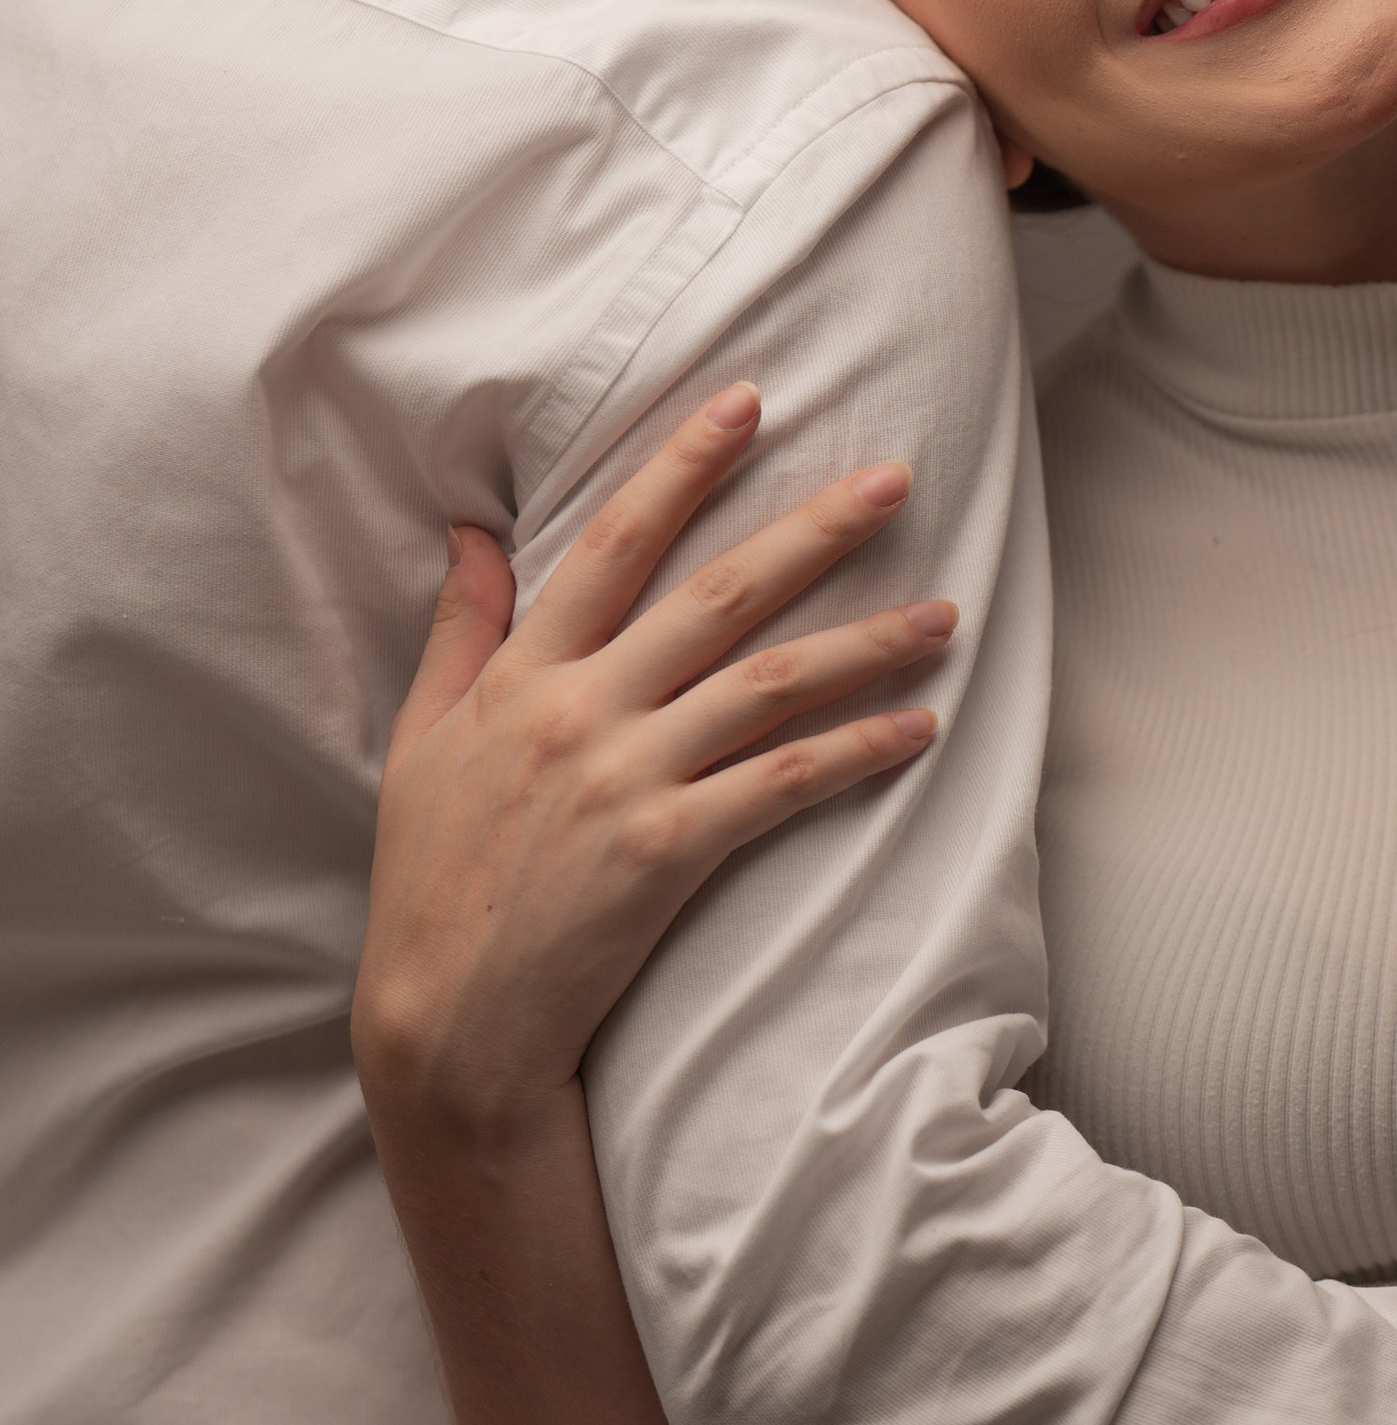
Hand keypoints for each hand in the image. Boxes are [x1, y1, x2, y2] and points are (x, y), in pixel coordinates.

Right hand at [354, 387, 953, 1135]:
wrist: (449, 1020)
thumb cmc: (432, 883)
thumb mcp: (423, 741)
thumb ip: (459, 632)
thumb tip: (470, 531)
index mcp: (521, 673)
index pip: (612, 543)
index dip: (683, 466)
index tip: (747, 404)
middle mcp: (579, 710)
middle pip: (717, 595)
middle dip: (814, 530)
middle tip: (896, 479)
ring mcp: (626, 778)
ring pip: (771, 683)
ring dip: (869, 642)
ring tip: (945, 613)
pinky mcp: (669, 850)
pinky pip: (786, 781)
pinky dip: (859, 749)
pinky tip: (921, 728)